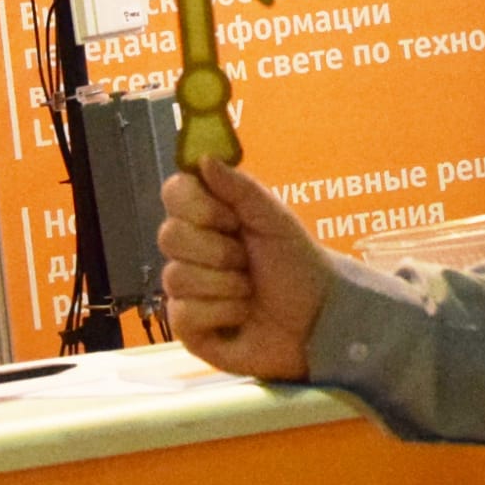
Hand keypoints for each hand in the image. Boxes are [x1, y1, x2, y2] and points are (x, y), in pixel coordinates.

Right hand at [157, 159, 330, 379]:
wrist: (316, 318)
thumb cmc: (297, 265)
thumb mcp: (275, 220)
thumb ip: (241, 188)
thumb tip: (202, 158)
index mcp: (209, 216)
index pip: (174, 192)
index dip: (197, 206)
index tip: (231, 218)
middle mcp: (190, 250)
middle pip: (168, 235)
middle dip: (218, 251)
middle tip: (246, 260)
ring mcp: (184, 288)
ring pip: (176, 277)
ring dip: (227, 285)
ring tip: (249, 290)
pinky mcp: (186, 326)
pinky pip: (184, 314)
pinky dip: (223, 313)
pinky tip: (241, 316)